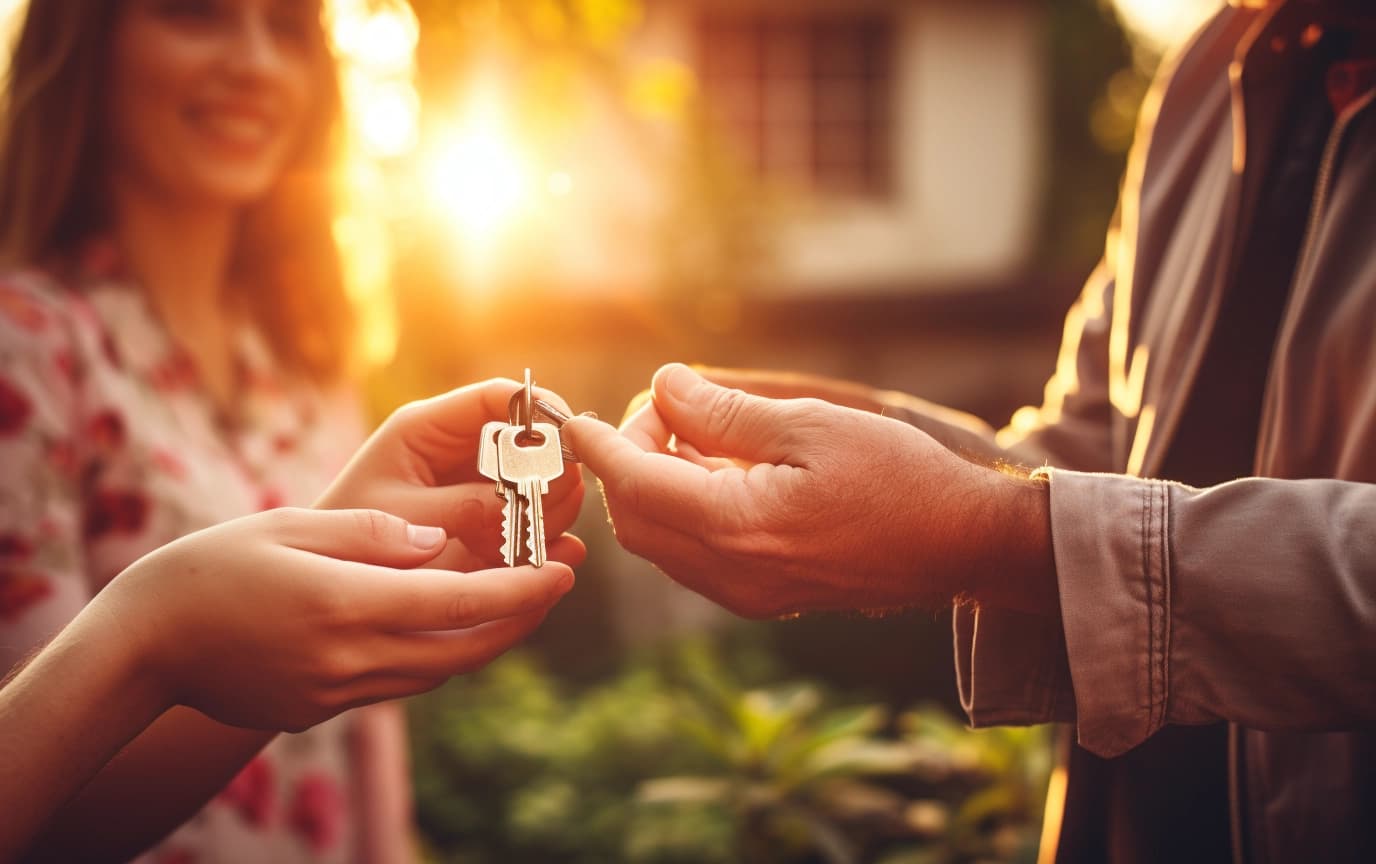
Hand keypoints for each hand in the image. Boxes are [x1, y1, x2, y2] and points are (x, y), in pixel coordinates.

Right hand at [102, 507, 574, 731]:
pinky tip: (447, 623)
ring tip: (516, 600)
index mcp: (347, 606)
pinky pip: (399, 683)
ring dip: (483, 640)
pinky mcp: (323, 711)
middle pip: (464, 650)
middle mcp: (350, 660)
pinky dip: (436, 654)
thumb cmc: (212, 568)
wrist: (145, 646)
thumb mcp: (292, 527)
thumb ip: (372, 535)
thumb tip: (437, 540)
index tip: (563, 570)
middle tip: (556, 583)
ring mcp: (337, 694)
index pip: (460, 602)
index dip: (521, 590)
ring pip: (437, 673)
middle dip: (520, 620)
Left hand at [316, 379, 585, 570]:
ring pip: (546, 483)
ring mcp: (480, 487)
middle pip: (535, 442)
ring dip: (549, 513)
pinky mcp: (492, 524)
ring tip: (523, 547)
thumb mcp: (399, 518)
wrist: (327, 583)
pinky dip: (548, 541)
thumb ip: (462, 507)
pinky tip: (547, 559)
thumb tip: (525, 501)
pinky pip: (539, 522)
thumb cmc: (344, 541)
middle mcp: (461, 451)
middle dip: (550, 476)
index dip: (541, 409)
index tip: (570, 439)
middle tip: (539, 514)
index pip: (499, 397)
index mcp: (429, 429)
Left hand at [564, 364, 1055, 617]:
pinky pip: (692, 555)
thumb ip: (725, 412)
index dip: (599, 447)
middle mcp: (731, 571)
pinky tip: (713, 472)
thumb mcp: (810, 425)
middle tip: (665, 412)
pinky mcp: (761, 595)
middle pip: (636, 519)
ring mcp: (745, 592)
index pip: (635, 484)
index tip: (574, 418)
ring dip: (653, 487)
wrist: (958, 544)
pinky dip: (682, 510)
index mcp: (738, 526)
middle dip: (628, 461)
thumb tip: (664, 386)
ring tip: (690, 434)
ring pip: (660, 541)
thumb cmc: (898, 478)